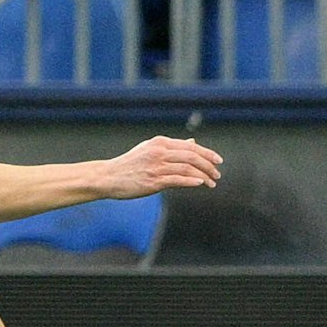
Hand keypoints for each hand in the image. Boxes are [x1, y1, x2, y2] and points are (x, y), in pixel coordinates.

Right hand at [101, 135, 222, 197]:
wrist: (108, 177)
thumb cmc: (130, 164)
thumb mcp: (150, 149)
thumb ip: (172, 147)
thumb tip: (193, 142)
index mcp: (160, 142)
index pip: (190, 146)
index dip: (207, 153)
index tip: (218, 161)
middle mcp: (159, 152)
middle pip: (192, 156)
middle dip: (208, 165)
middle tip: (217, 174)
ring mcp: (156, 166)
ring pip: (187, 168)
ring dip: (203, 176)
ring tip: (211, 183)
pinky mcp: (153, 181)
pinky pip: (177, 180)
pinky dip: (191, 181)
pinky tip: (200, 184)